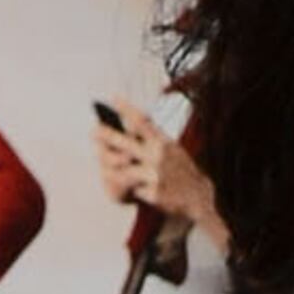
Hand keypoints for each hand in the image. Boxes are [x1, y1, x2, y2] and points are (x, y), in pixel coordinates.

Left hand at [93, 99, 210, 263]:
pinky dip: (131, 189)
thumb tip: (134, 119)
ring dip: (112, 169)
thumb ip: (154, 136)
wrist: (199, 196)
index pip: (142, 122)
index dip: (127, 109)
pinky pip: (134, 190)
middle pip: (126, 143)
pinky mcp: (154, 194)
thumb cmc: (181, 169)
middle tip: (93, 131)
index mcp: (163, 142)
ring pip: (124, 170)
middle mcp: (158, 156)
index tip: (113, 98)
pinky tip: (132, 189)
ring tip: (103, 168)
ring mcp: (155, 175)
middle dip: (107, 136)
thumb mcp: (172, 147)